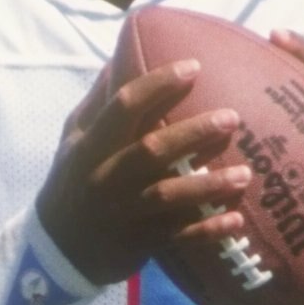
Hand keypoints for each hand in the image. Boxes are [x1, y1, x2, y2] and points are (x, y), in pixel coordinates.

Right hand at [34, 62, 254, 288]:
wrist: (57, 249)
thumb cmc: (72, 182)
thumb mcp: (73, 140)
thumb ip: (98, 101)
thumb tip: (123, 55)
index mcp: (90, 146)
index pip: (123, 107)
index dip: (158, 84)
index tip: (194, 66)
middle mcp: (105, 177)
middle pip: (152, 150)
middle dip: (194, 132)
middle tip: (233, 117)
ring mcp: (123, 213)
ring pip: (168, 196)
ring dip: (208, 185)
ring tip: (246, 173)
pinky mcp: (139, 242)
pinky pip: (177, 236)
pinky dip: (207, 231)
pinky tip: (236, 221)